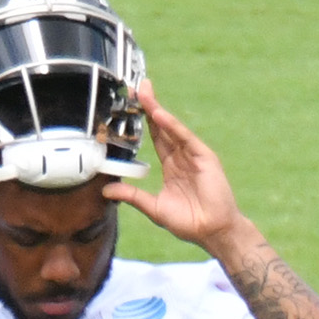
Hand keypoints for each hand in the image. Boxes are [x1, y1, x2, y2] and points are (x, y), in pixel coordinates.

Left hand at [103, 81, 245, 253]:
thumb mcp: (153, 207)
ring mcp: (193, 155)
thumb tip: (107, 190)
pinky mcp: (204, 157)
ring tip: (143, 93)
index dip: (143, 121)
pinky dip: (172, 125)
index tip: (131, 104)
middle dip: (149, 106)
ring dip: (157, 109)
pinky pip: (185, 138)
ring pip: (172, 127)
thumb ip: (132, 196)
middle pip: (162, 126)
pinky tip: (159, 115)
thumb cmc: (188, 222)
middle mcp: (182, 156)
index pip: (155, 137)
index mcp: (171, 166)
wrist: (211, 231)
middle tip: (136, 86)